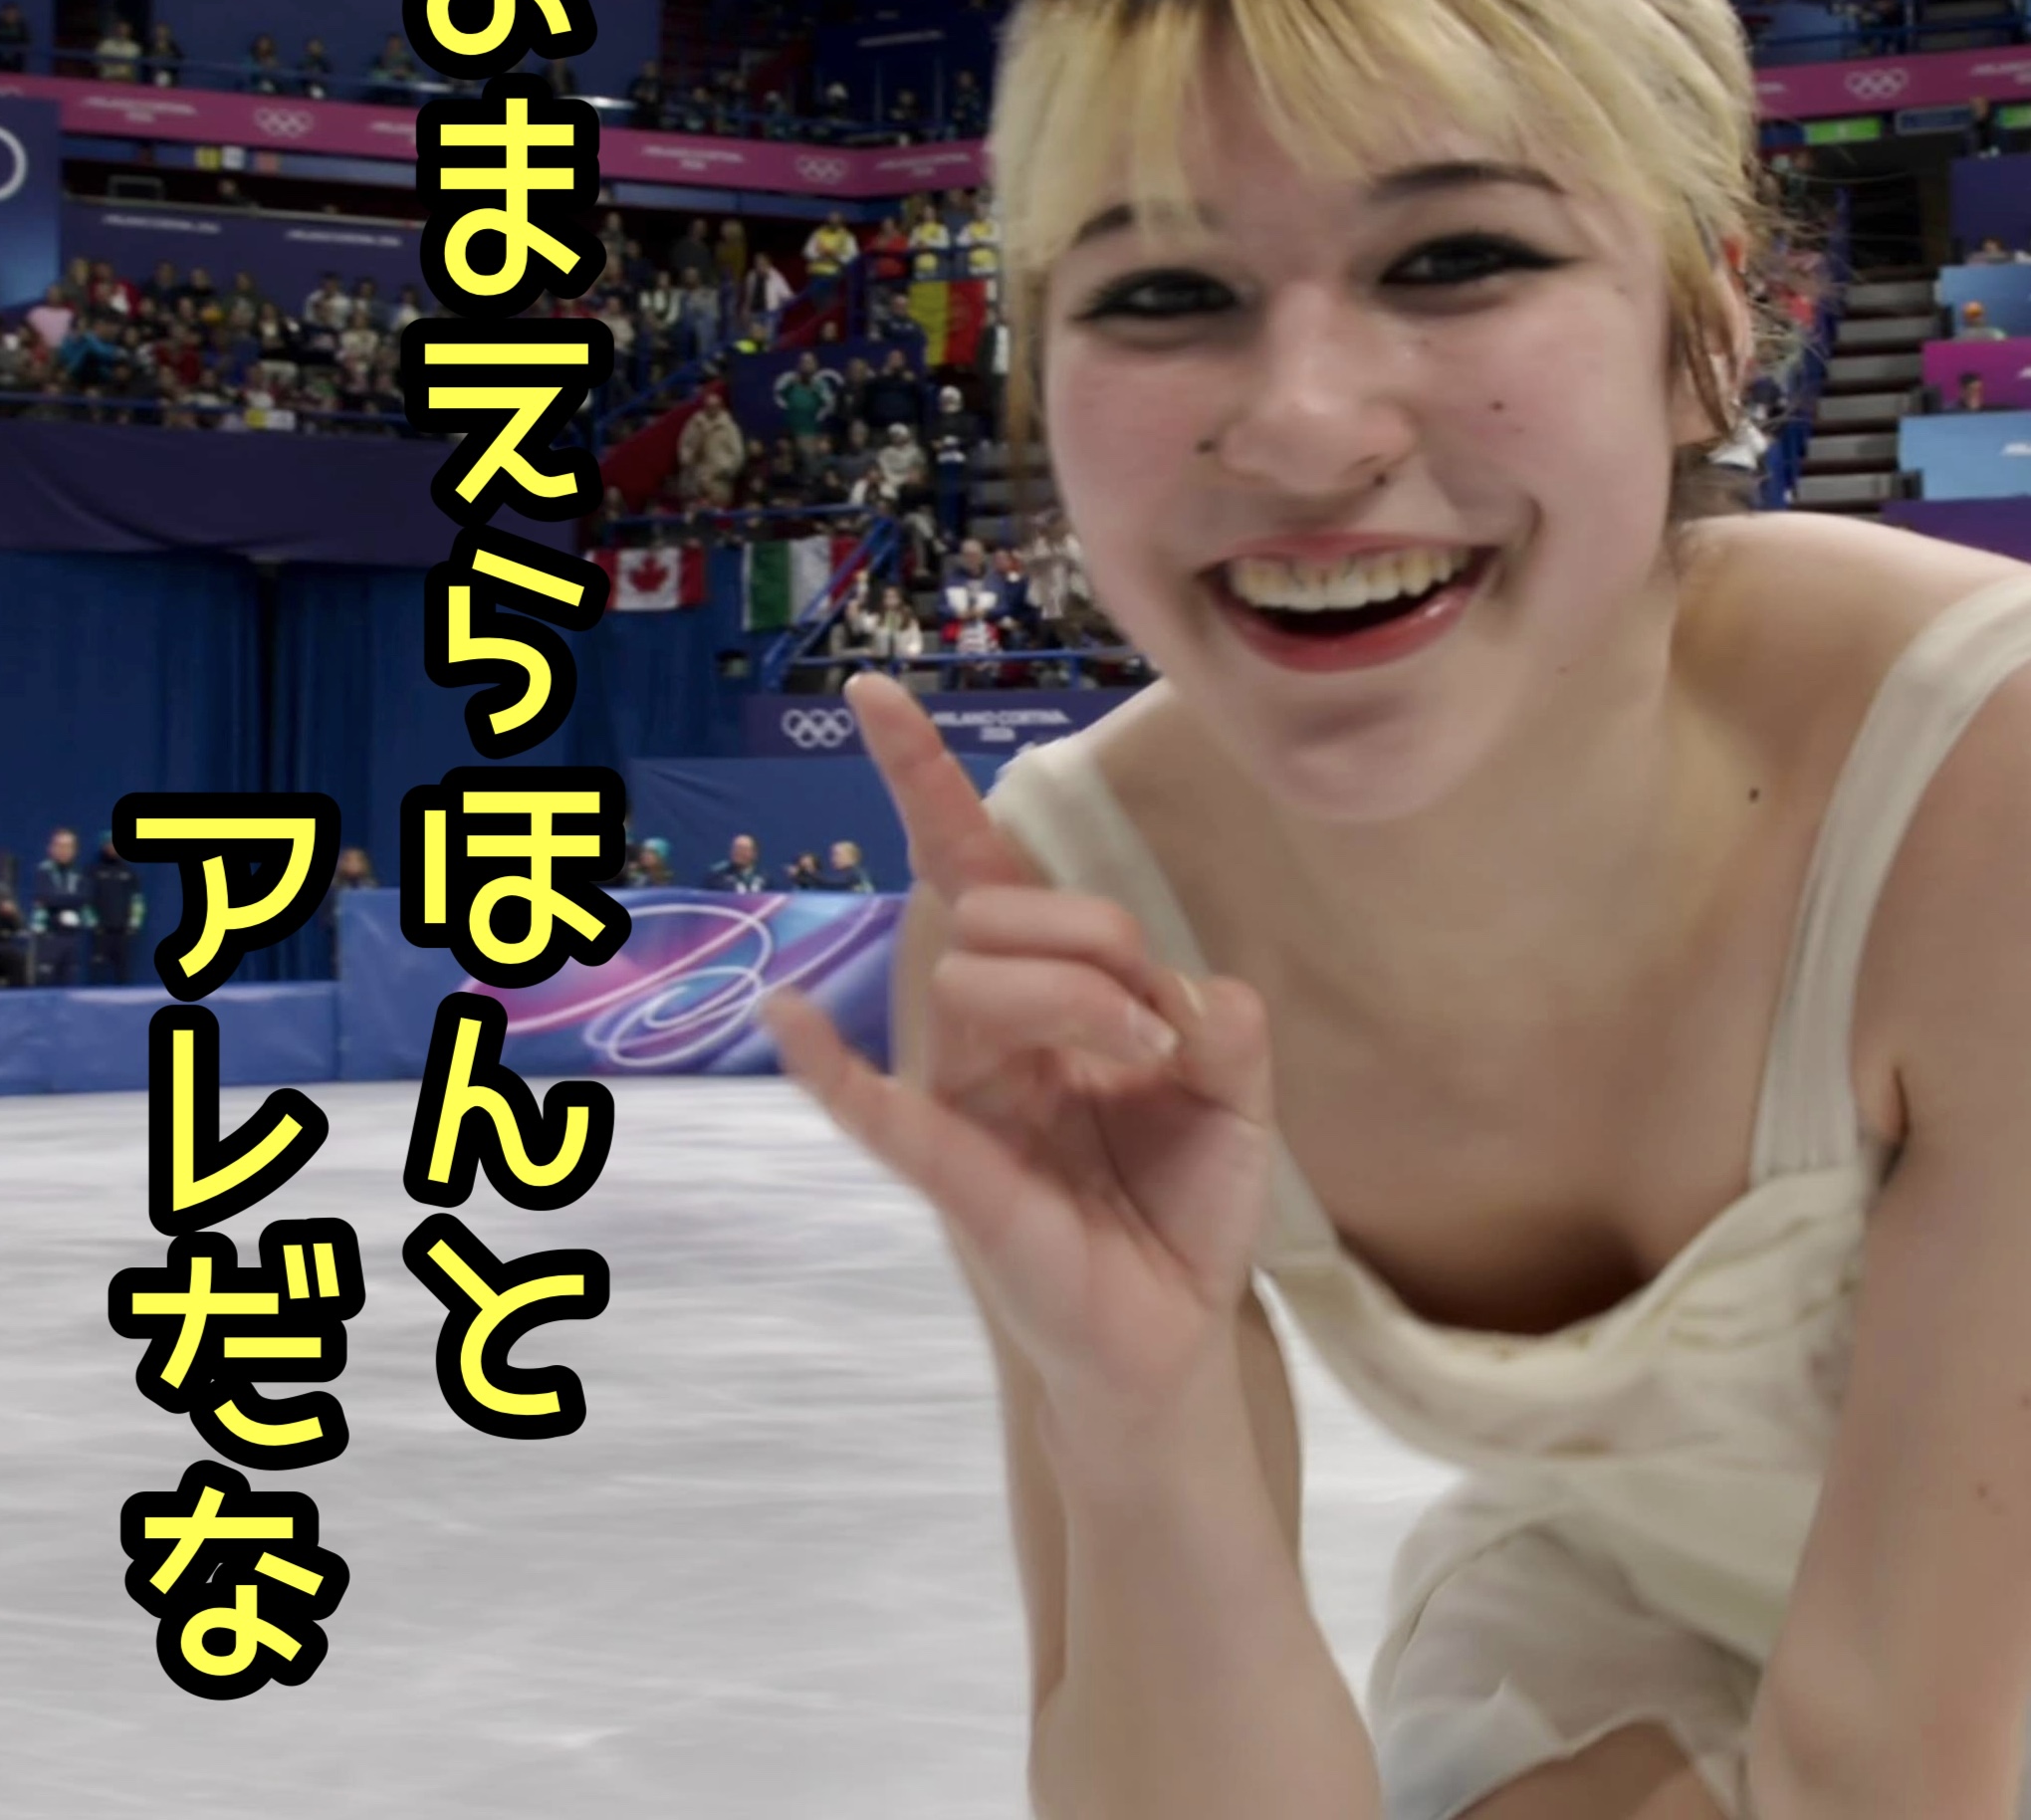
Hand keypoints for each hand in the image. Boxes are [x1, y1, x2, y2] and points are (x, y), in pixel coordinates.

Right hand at [762, 673, 1280, 1433]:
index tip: (873, 695)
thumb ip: (1220, 1020)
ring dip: (1090, 1006)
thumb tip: (1180, 993)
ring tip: (1147, 1074)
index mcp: (1044, 997)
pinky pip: (883, 1111)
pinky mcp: (955, 1175)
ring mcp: (962, 1098)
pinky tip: (793, 1022)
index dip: (927, 782)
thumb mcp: (1237, 1093)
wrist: (1178, 1335)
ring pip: (985, 980)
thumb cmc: (1186, 1204)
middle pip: (1017, 910)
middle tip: (1164, 1038)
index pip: (978, 868)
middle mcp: (988, 1033)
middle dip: (1106, 950)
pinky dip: (832, 1069)